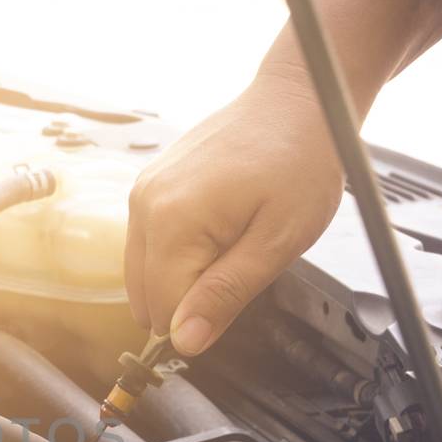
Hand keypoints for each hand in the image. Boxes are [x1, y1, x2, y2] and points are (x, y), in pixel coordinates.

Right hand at [123, 66, 345, 354]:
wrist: (297, 99)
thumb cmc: (299, 160)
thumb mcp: (278, 241)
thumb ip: (226, 294)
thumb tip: (185, 342)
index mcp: (171, 222)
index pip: (164, 310)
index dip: (202, 319)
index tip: (240, 296)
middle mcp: (143, 205)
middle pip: (145, 295)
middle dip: (189, 299)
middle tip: (240, 267)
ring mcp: (141, 192)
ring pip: (143, 273)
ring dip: (182, 276)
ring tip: (231, 243)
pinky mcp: (148, 185)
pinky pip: (148, 244)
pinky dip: (176, 254)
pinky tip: (216, 231)